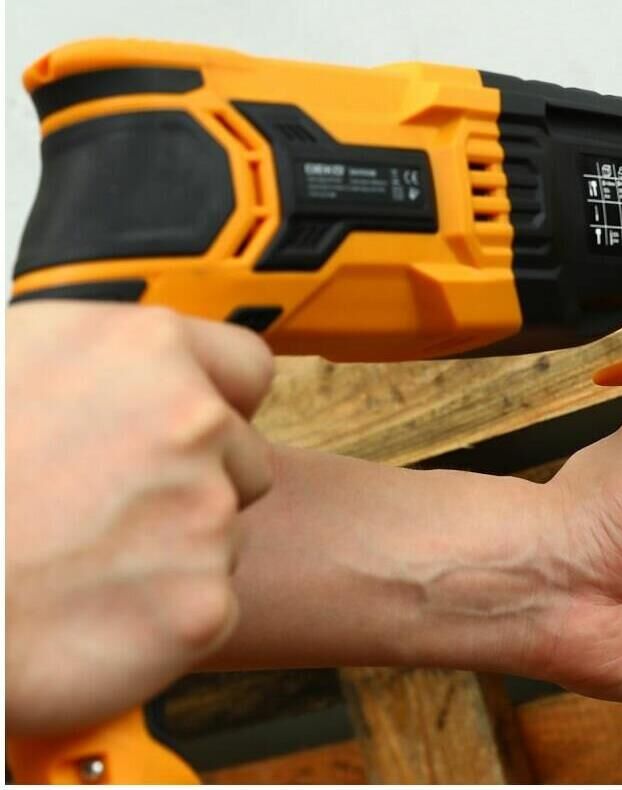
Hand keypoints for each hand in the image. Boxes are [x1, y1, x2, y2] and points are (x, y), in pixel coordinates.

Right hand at [5, 301, 274, 733]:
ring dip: (176, 551)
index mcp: (151, 349)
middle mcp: (195, 422)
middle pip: (245, 459)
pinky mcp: (199, 605)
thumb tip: (157, 369)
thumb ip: (118, 358)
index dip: (221, 403)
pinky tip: (92, 612)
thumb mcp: (26, 354)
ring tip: (81, 559)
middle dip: (197, 483)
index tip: (187, 433)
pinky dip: (163, 620)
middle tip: (107, 509)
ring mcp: (204, 514)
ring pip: (224, 536)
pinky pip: (210, 608)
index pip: (248, 370)